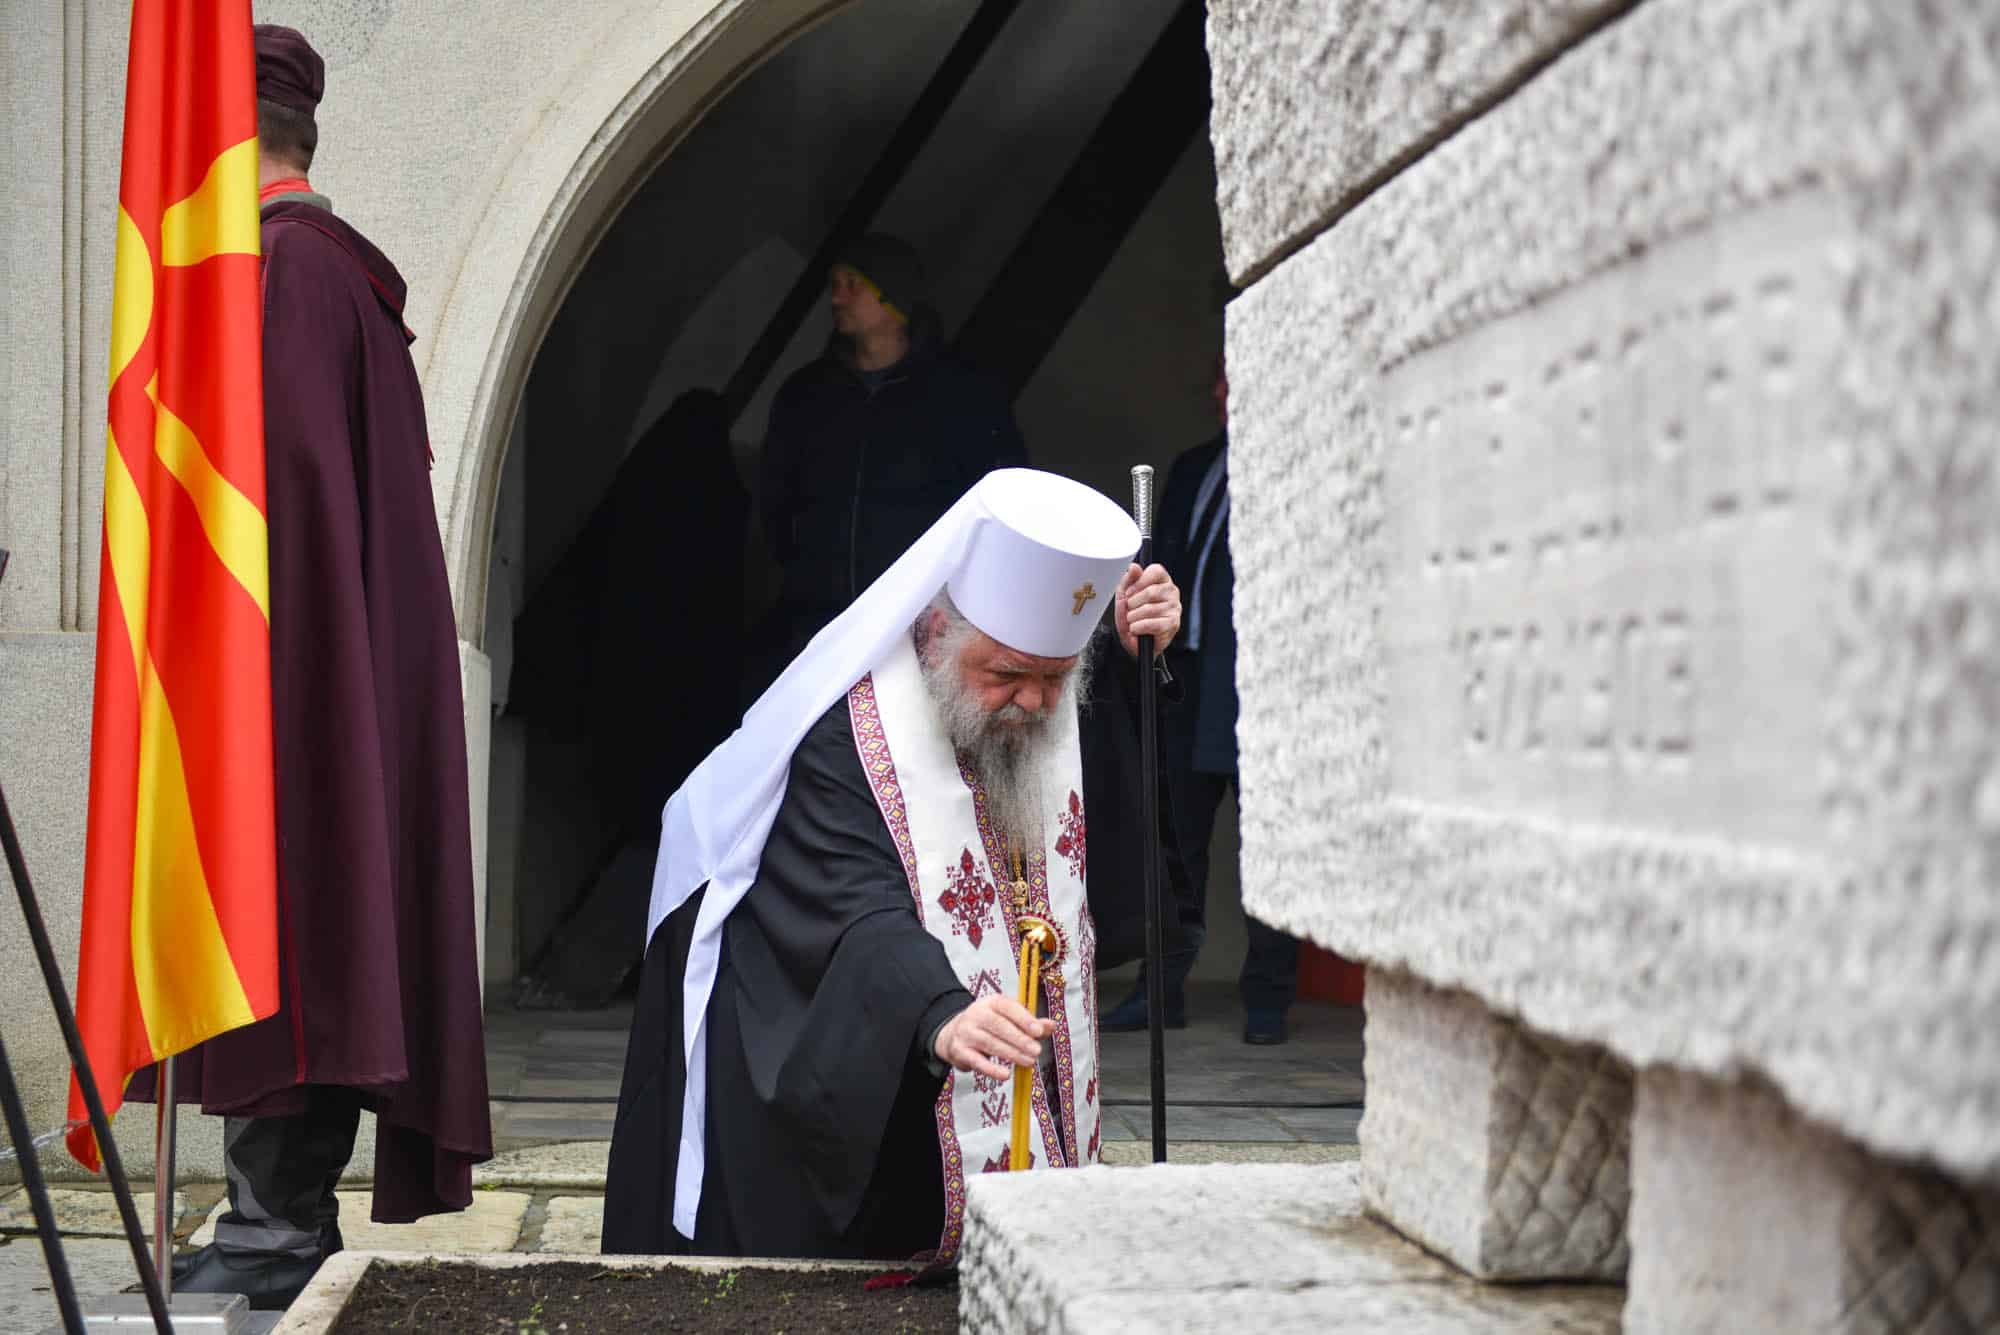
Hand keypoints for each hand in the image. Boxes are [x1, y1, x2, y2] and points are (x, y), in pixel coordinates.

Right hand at [933, 995, 1053, 1081]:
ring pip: (990, 1043)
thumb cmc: (987, 1025)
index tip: (1039, 1031)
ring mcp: (966, 1032)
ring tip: (1029, 1062)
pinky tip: (1005, 1075)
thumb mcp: (1007, 1018)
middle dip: (1019, 1039)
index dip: (1024, 1018)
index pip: (1007, 1007)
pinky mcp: (960, 1051)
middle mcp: (976, 1014)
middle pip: (998, 1025)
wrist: (953, 1034)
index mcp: (991, 1002)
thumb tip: (1051, 1025)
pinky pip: (977, 1061)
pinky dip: (991, 1069)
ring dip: (1011, 1054)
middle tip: (1036, 1050)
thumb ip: (1030, 1023)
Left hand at [1116, 562, 1180, 658]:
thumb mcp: (1124, 596)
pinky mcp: (1173, 624)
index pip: (1156, 571)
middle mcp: (1172, 592)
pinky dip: (1138, 627)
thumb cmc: (1133, 616)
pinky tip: (1136, 629)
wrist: (1135, 642)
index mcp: (1162, 580)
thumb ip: (1128, 580)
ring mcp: (1175, 608)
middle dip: (1133, 603)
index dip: (1139, 582)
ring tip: (1132, 621)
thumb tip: (1133, 567)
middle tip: (1130, 610)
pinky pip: (1152, 624)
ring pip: (1149, 609)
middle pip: (1150, 591)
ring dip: (1133, 618)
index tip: (1129, 593)